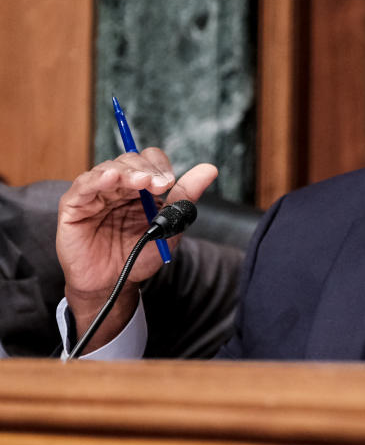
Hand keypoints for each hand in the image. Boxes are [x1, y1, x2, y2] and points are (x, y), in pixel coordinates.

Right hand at [57, 147, 217, 349]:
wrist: (114, 284)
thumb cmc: (139, 255)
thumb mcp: (169, 225)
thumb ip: (185, 196)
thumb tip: (210, 169)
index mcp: (140, 187)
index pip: (149, 160)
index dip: (159, 165)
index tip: (170, 182)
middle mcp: (118, 186)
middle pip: (130, 161)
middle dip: (147, 169)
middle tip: (160, 184)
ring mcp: (96, 194)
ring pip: (109, 169)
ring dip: (127, 172)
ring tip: (141, 181)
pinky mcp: (74, 206)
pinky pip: (83, 186)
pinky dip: (97, 179)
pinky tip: (111, 178)